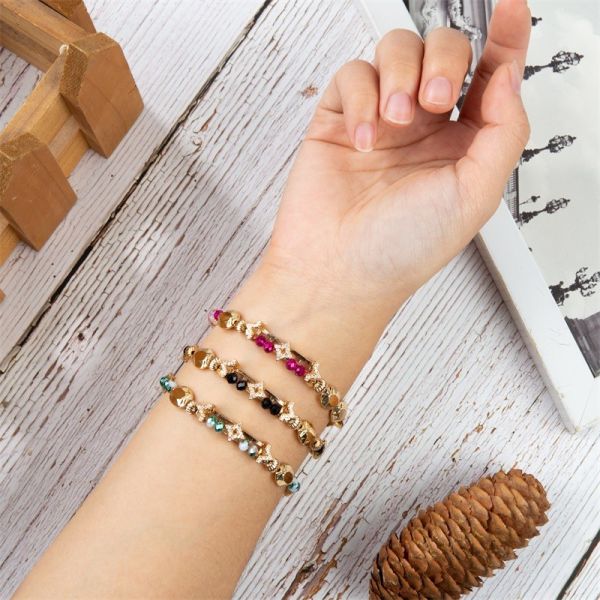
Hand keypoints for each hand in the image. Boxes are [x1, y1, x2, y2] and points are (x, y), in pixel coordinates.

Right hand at [263, 0, 530, 317]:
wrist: (338, 272)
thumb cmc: (402, 249)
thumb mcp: (477, 195)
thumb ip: (505, 130)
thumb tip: (508, 74)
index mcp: (462, 146)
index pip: (490, 76)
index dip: (505, 38)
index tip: (510, 8)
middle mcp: (423, 129)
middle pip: (444, 50)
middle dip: (446, 59)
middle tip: (436, 98)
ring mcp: (380, 121)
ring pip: (396, 51)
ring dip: (401, 73)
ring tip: (397, 119)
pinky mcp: (339, 121)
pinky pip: (352, 75)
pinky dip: (361, 97)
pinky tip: (363, 138)